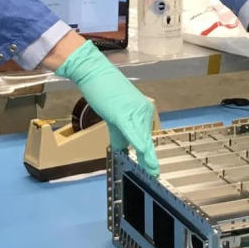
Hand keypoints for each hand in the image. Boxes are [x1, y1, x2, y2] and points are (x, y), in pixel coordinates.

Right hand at [54, 40, 158, 175]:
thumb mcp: (115, 117)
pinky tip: (143, 153)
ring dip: (146, 157)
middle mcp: (144, 111)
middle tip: (154, 174)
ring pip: (142, 139)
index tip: (154, 169)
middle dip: (148, 159)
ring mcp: (136, 111)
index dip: (149, 155)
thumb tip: (122, 153)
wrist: (94, 73)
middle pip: (146, 140)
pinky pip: (132, 131)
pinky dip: (138, 143)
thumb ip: (121, 135)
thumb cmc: (104, 92)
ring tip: (151, 171)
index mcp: (144, 111)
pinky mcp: (124, 113)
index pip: (147, 137)